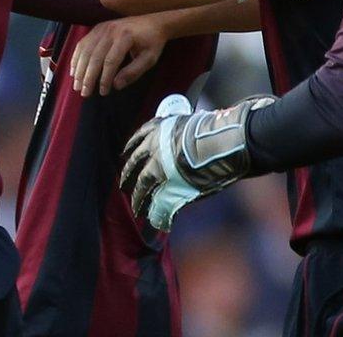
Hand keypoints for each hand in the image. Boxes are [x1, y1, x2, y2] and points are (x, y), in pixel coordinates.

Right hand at [70, 16, 168, 96]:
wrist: (152, 21)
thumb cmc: (152, 42)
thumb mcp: (149, 59)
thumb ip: (133, 72)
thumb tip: (116, 86)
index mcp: (125, 37)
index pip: (110, 61)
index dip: (105, 78)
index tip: (103, 92)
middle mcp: (110, 30)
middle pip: (94, 56)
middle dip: (87, 77)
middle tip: (84, 93)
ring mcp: (101, 28)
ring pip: (85, 50)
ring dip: (79, 69)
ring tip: (76, 85)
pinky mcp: (97, 28)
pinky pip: (83, 43)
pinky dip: (76, 58)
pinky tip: (74, 70)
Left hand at [120, 93, 275, 229]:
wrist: (220, 142)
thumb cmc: (213, 129)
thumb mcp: (190, 122)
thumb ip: (181, 132)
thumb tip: (186, 136)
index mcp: (157, 129)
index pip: (138, 138)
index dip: (131, 148)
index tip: (125, 154)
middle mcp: (154, 148)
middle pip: (134, 164)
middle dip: (128, 175)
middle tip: (122, 185)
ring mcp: (161, 168)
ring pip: (143, 186)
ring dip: (139, 198)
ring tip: (136, 209)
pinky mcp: (171, 186)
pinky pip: (160, 202)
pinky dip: (158, 212)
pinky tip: (155, 219)